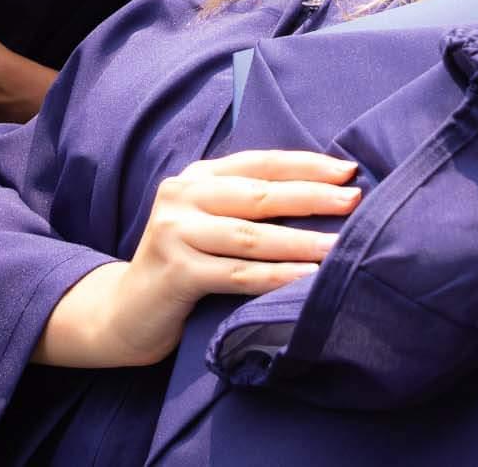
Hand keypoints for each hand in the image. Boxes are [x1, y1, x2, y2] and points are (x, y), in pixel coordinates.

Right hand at [44, 149, 361, 366]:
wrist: (124, 313)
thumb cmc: (183, 267)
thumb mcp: (210, 224)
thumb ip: (248, 207)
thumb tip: (324, 197)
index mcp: (197, 178)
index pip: (260, 163)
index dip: (306, 166)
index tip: (348, 172)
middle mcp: (183, 195)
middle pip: (259, 194)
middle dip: (312, 197)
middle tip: (354, 201)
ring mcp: (175, 232)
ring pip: (251, 236)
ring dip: (301, 241)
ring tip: (340, 246)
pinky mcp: (175, 271)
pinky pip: (237, 273)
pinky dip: (276, 276)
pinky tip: (306, 278)